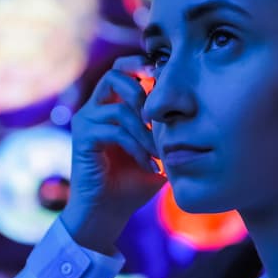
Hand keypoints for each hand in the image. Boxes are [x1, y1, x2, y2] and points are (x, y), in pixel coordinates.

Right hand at [61, 55, 165, 254]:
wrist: (108, 212)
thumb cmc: (134, 182)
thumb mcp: (157, 151)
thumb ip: (167, 128)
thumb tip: (195, 108)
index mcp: (110, 106)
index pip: (122, 70)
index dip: (141, 66)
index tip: (166, 78)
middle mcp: (95, 109)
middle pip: (114, 74)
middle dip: (141, 90)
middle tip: (159, 116)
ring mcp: (86, 122)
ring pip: (120, 108)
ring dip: (146, 131)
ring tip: (159, 153)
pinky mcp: (82, 138)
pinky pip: (114, 130)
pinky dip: (137, 147)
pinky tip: (149, 165)